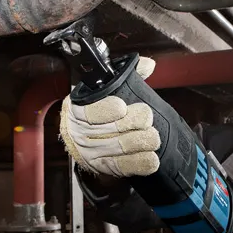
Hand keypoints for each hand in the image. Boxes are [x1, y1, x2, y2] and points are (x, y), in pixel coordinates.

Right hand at [59, 57, 160, 176]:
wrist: (79, 138)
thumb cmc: (95, 109)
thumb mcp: (104, 90)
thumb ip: (125, 76)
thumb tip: (147, 65)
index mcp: (79, 108)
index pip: (90, 111)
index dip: (106, 109)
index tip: (121, 107)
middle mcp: (82, 132)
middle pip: (109, 130)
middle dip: (131, 124)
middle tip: (146, 119)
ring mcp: (92, 151)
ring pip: (118, 148)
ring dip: (139, 143)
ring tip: (153, 137)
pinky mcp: (103, 167)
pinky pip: (121, 166)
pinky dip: (138, 163)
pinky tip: (151, 159)